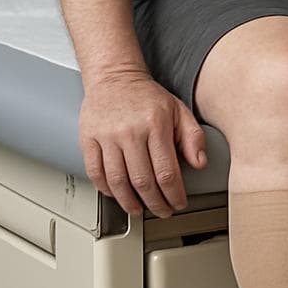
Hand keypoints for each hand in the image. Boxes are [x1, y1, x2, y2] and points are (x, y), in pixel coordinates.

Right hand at [78, 70, 208, 217]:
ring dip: (130, 202)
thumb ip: (193, 137)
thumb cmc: (147, 96)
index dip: (174, 195)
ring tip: (139, 209)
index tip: (178, 203)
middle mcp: (130, 131)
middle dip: (155, 203)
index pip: (167, 172)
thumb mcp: (179, 110)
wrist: (114, 77)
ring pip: (118, 181)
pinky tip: (117, 194)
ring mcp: (107, 136)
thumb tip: (200, 163)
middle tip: (162, 211)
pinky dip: (106, 189)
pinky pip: (95, 172)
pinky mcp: (88, 139)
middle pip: (143, 182)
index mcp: (156, 125)